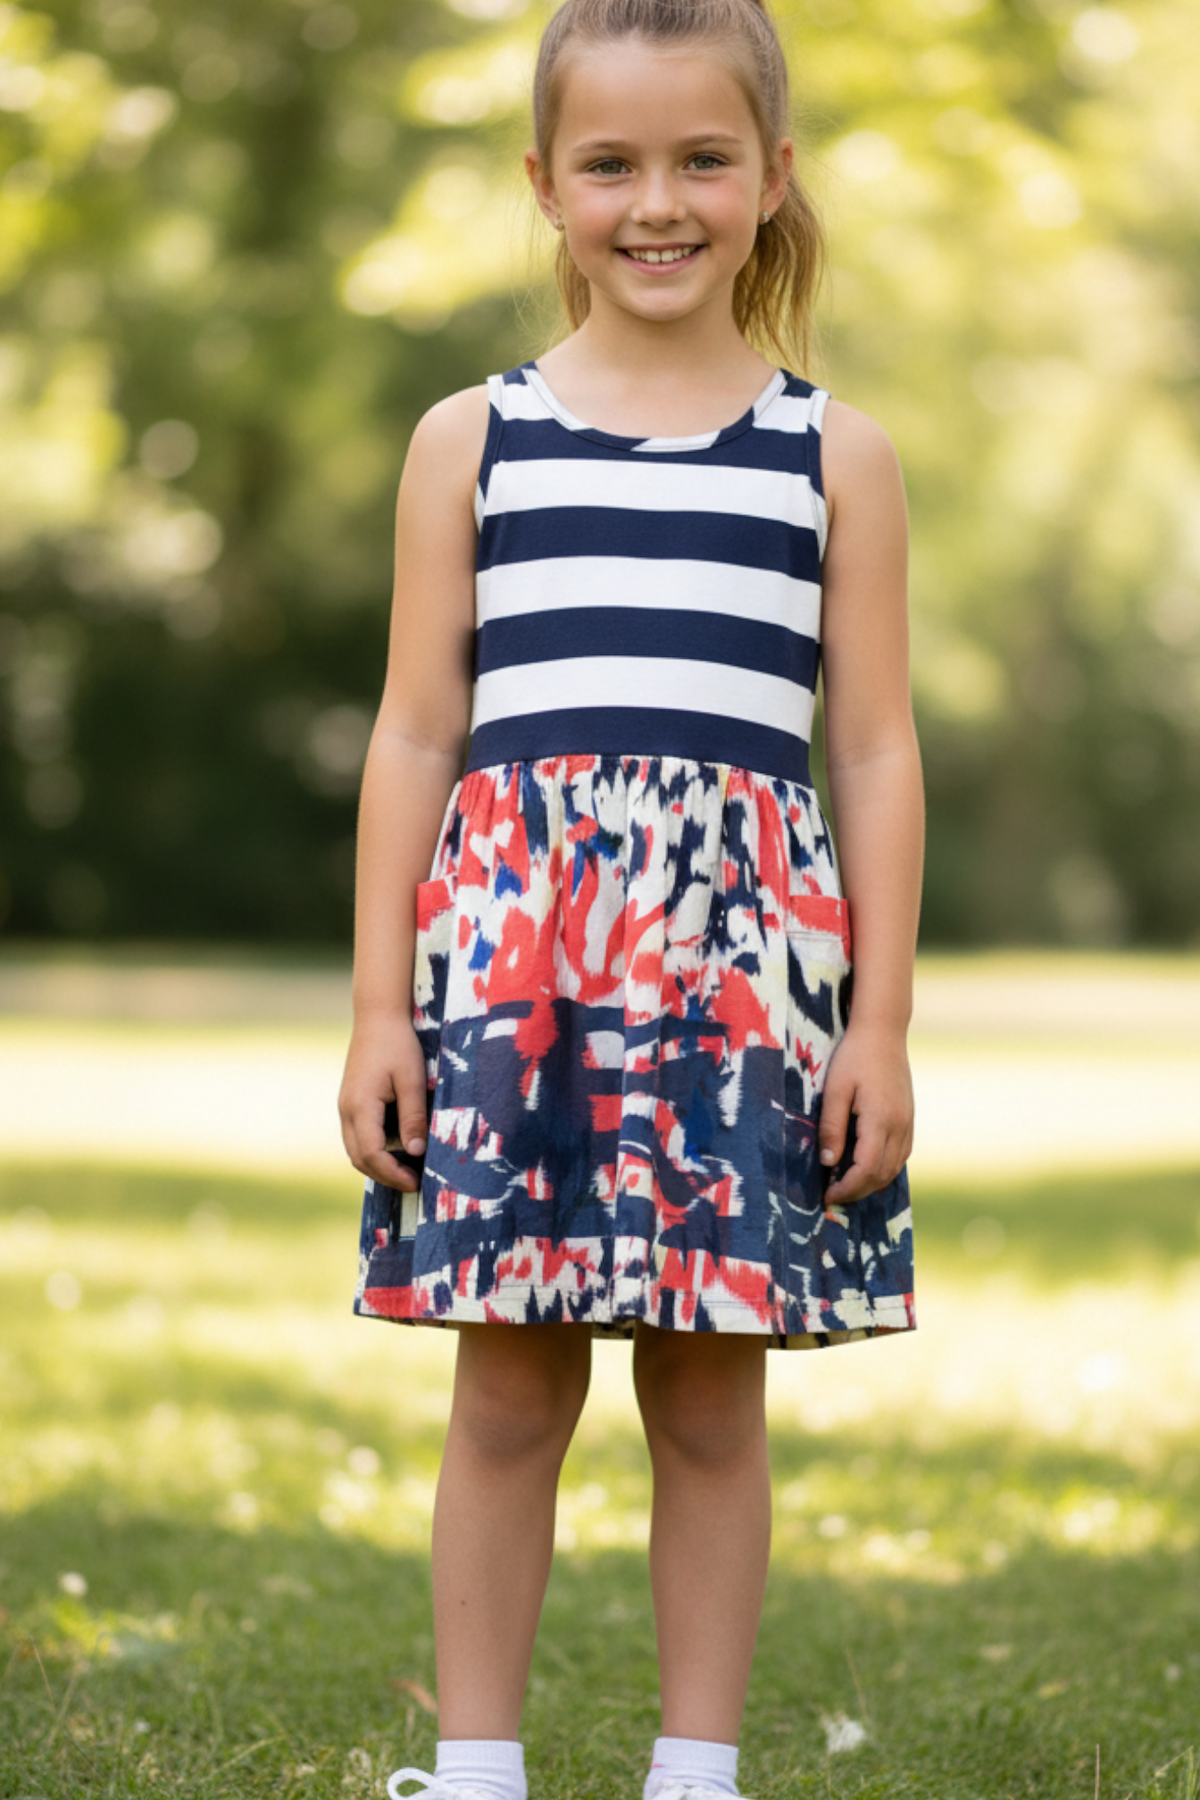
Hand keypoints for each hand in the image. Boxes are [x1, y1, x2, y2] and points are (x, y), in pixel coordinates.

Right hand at [338, 1012, 428, 1191]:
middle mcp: (346, 1110)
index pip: (371, 1154)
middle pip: (359, 1158)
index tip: (416, 1184)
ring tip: (408, 1171)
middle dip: (385, 1176)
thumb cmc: (398, 1045)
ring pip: (356, 1149)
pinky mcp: (351, 1103)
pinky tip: (398, 1151)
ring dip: (379, 1165)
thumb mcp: (411, 1080)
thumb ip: (413, 1117)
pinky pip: (358, 1136)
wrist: (377, 1017)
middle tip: (415, 1183)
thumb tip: (416, 1152)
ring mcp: (345, 1107)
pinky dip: (375, 1151)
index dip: (393, 1174)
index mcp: (360, 1106)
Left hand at [818, 1021, 912, 1203]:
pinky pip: (901, 1154)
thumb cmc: (854, 1057)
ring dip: (872, 1182)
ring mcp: (908, 1123)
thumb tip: (827, 1163)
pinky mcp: (909, 1118)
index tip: (827, 1196)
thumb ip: (831, 1127)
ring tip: (846, 1184)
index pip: (867, 1169)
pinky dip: (884, 1168)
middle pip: (883, 1174)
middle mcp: (900, 1126)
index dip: (848, 1189)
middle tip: (833, 1195)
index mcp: (881, 1120)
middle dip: (858, 1191)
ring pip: (895, 1168)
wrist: (883, 1032)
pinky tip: (865, 1167)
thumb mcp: (834, 1090)